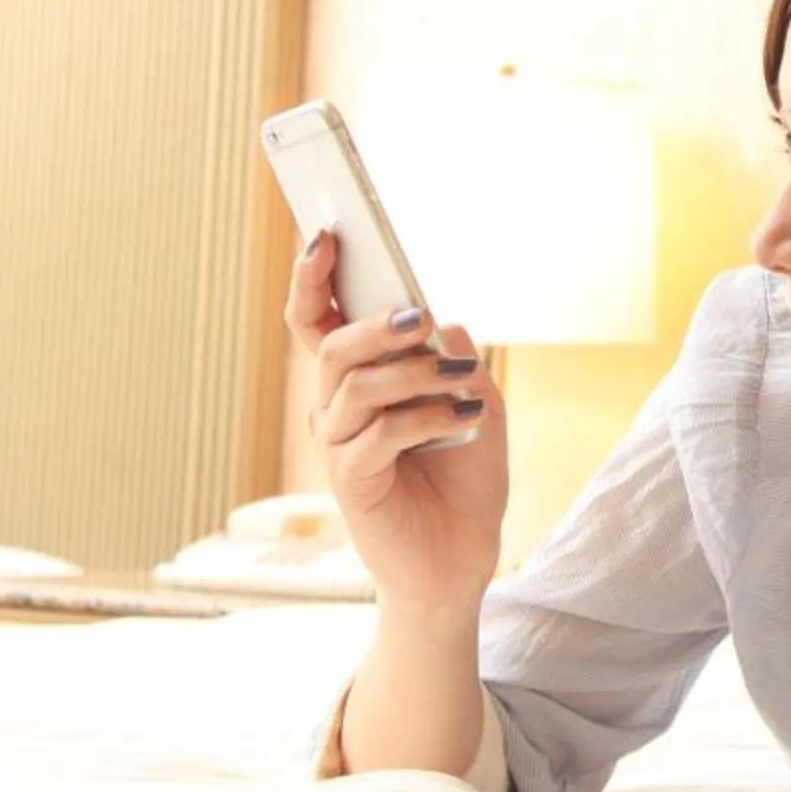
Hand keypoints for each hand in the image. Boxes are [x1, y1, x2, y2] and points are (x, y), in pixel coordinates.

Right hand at [285, 230, 507, 609]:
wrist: (462, 557)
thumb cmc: (463, 478)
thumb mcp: (477, 403)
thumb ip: (457, 361)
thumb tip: (439, 322)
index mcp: (360, 379)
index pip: (318, 319)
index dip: (312, 277)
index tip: (327, 235)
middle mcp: (339, 407)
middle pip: (333, 346)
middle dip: (376, 324)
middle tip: (417, 317)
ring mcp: (340, 445)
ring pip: (357, 383)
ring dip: (413, 372)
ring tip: (459, 379)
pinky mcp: (352, 481)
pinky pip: (379, 432)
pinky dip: (426, 417)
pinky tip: (465, 419)